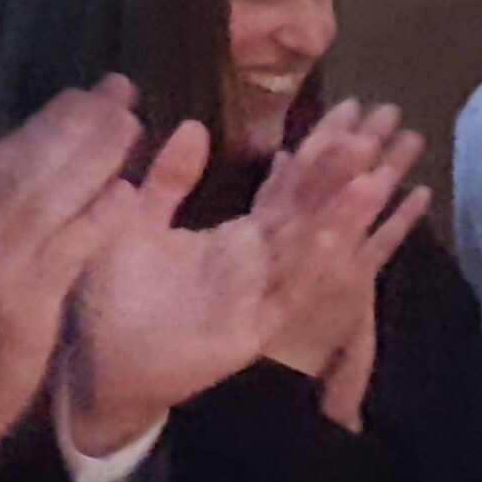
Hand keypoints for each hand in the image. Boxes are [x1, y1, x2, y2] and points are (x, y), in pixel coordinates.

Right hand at [0, 77, 141, 450]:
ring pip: (51, 194)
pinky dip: (95, 219)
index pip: (6, 148)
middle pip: (31, 159)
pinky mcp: (25, 298)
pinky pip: (66, 249)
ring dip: (94, 156)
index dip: (51, 117)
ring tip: (132, 124)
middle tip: (121, 91)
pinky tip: (126, 197)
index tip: (87, 92)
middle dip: (79, 121)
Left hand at [67, 104, 424, 449]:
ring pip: (307, 251)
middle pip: (308, 212)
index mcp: (237, 240)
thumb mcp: (139, 224)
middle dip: (341, 176)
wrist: (102, 366)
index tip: (351, 115)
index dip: (317, 154)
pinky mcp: (250, 331)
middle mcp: (257, 265)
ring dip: (339, 218)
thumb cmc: (118, 298)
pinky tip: (330, 236)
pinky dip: (307, 266)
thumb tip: (193, 125)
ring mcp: (258, 298)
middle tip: (380, 132)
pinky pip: (285, 295)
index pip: (286, 189)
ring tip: (373, 180)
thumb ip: (168, 180)